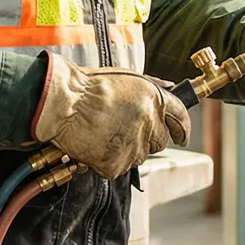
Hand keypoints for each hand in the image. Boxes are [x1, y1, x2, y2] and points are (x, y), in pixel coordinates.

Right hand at [32, 56, 190, 177]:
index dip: (182, 129)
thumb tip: (172, 88)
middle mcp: (148, 122)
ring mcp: (133, 144)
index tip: (181, 136)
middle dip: (146, 138)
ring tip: (104, 133)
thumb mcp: (127, 77)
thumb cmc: (88, 87)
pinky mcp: (117, 163)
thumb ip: (152, 86)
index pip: (181, 118)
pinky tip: (95, 144)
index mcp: (154, 99)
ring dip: (126, 149)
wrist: (62, 103)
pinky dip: (107, 160)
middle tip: (123, 130)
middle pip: (159, 142)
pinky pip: (119, 167)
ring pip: (139, 156)